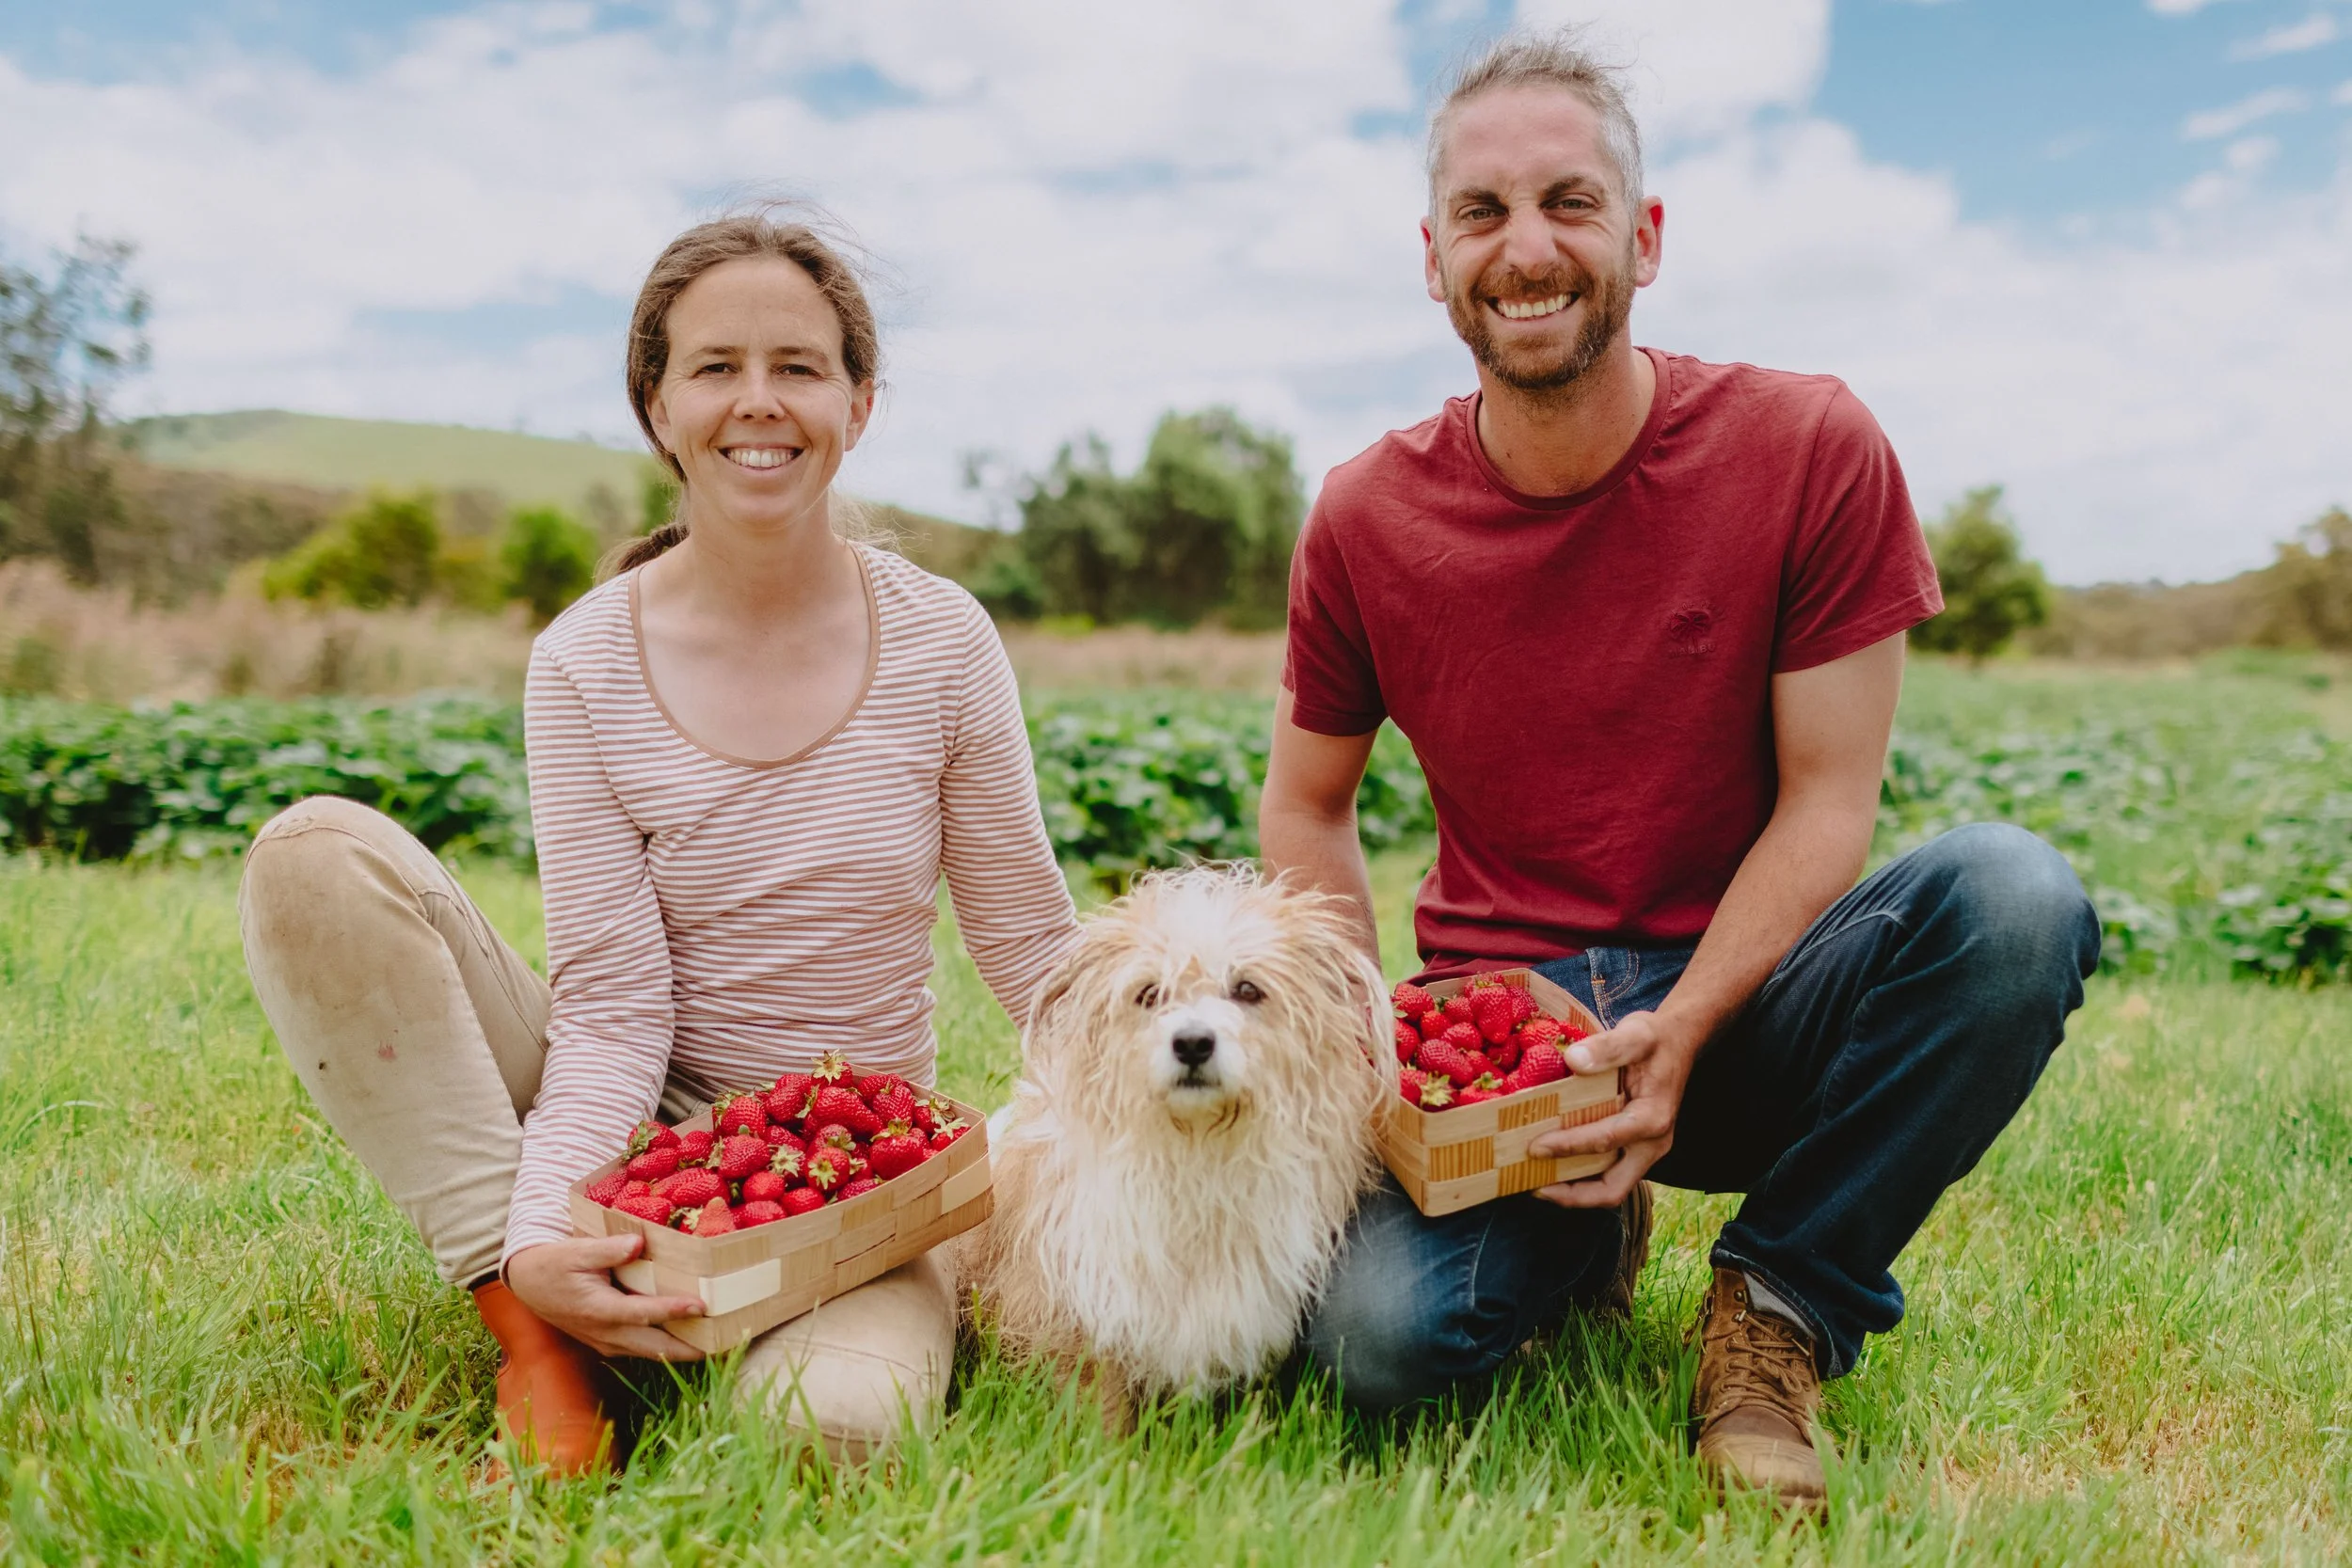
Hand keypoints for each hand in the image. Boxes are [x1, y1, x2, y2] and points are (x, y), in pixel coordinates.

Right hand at [505, 1234, 706, 1360]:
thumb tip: (637, 1242)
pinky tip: (690, 1341)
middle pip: (654, 1347)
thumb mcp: (577, 1250)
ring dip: (681, 1352)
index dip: (672, 1311)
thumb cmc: (556, 1264)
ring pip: (651, 1353)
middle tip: (724, 1344)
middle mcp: (606, 1332)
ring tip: (716, 1346)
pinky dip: (666, 1348)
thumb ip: (607, 1249)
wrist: (531, 1285)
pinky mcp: (609, 1342)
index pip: (642, 1313)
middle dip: (689, 1348)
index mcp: (599, 1309)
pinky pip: (643, 1350)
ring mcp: (607, 1342)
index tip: (701, 1305)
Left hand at [1525, 1009, 1701, 1209]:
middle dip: (1572, 1195)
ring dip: (1574, 1191)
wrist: (1676, 1042)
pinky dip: (1581, 1177)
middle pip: (1613, 1189)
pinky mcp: (1634, 1148)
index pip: (1606, 1141)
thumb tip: (1572, 1059)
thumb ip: (1607, 1047)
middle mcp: (1653, 1143)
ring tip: (1537, 1184)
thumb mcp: (1635, 1034)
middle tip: (1534, 1187)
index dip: (1569, 1146)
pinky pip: (1607, 1173)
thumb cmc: (1655, 1039)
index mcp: (1652, 1118)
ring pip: (1610, 1186)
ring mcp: (1645, 1149)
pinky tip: (1553, 1167)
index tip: (1535, 1146)